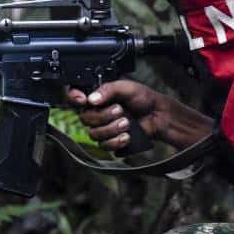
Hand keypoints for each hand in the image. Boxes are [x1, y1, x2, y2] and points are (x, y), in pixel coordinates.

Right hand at [67, 80, 212, 151]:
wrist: (159, 116)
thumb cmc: (144, 98)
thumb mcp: (127, 86)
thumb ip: (108, 89)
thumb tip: (91, 99)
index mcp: (97, 97)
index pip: (74, 98)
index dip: (74, 98)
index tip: (83, 99)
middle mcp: (96, 113)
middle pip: (85, 119)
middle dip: (103, 116)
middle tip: (120, 110)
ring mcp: (102, 129)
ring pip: (94, 134)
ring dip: (111, 129)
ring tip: (127, 123)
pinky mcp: (111, 142)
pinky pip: (105, 146)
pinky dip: (117, 141)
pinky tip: (128, 136)